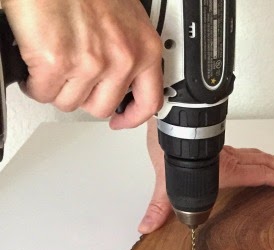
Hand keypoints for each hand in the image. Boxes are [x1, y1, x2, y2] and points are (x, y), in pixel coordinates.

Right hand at [3, 0, 162, 127]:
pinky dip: (35, 83)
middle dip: (82, 96)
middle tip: (72, 79)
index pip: (149, 101)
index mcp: (144, 47)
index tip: (121, 120)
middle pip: (101, 106)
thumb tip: (119, 79)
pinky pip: (44, 92)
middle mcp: (122, 58)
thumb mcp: (123, 17)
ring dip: (57, 89)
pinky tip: (34, 66)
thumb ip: (127, 48)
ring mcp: (91, 63)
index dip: (132, 117)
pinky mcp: (57, 62)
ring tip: (51, 66)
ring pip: (70, 102)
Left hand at [139, 118, 273, 233]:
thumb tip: (148, 227)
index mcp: (225, 168)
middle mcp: (229, 158)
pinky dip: (262, 158)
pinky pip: (249, 152)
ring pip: (259, 156)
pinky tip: (260, 162)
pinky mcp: (221, 147)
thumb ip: (159, 206)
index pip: (259, 174)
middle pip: (265, 163)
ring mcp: (227, 151)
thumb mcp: (163, 179)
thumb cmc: (166, 145)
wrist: (162, 119)